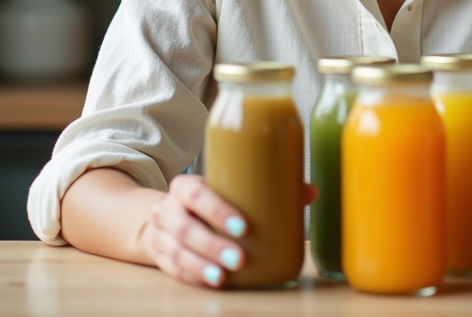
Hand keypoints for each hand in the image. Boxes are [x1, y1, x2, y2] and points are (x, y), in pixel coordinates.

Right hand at [141, 174, 316, 288]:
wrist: (166, 218)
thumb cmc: (206, 203)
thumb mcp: (226, 190)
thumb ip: (265, 191)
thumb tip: (310, 192)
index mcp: (186, 187)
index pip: (196, 194)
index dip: (217, 210)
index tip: (242, 226)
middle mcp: (168, 209)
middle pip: (185, 227)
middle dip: (212, 244)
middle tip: (240, 259)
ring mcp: (161, 235)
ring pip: (177, 252)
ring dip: (201, 266)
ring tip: (223, 277)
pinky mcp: (161, 257)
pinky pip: (174, 269)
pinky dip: (193, 277)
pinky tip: (211, 282)